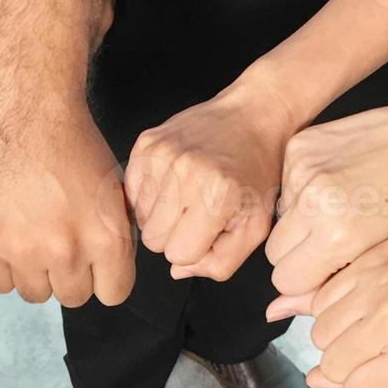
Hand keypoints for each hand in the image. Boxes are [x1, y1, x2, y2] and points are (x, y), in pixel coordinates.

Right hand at [0, 103, 134, 306]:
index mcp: (107, 238)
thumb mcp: (116, 189)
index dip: (107, 277)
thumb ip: (117, 236)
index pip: (114, 293)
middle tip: (62, 243)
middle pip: (73, 296)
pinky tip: (10, 237)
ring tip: (34, 237)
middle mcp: (66, 249)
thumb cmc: (75, 142)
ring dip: (37, 273)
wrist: (27, 110)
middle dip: (71, 274)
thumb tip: (113, 268)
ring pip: (35, 293)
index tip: (96, 262)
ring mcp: (22, 248)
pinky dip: (4, 267)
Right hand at [126, 80, 293, 280]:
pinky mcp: (145, 143)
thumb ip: (221, 261)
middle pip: (153, 240)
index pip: (177, 254)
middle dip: (174, 234)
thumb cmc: (257, 173)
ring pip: (139, 217)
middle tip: (197, 212)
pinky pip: (130, 191)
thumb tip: (178, 271)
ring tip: (186, 194)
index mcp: (216, 197)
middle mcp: (184, 173)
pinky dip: (149, 193)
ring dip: (160, 214)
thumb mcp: (255, 226)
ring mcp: (161, 155)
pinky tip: (173, 181)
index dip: (194, 249)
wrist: (252, 117)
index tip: (209, 229)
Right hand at [265, 96, 387, 317]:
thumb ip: (329, 285)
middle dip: (299, 254)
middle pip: (275, 253)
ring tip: (344, 207)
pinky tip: (341, 181)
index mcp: (339, 235)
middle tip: (335, 241)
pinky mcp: (301, 145)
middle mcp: (314, 201)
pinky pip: (286, 183)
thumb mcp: (385, 255)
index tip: (333, 267)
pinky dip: (306, 188)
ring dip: (302, 219)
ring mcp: (304, 169)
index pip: (286, 280)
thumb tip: (275, 310)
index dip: (310, 279)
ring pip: (279, 217)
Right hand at [294, 203, 387, 387]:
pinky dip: (335, 306)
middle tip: (378, 351)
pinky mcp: (370, 259)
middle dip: (348, 365)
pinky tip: (363, 303)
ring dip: (338, 336)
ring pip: (320, 331)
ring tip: (370, 326)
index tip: (381, 376)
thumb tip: (316, 380)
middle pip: (333, 363)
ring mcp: (377, 284)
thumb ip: (379, 380)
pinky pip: (325, 296)